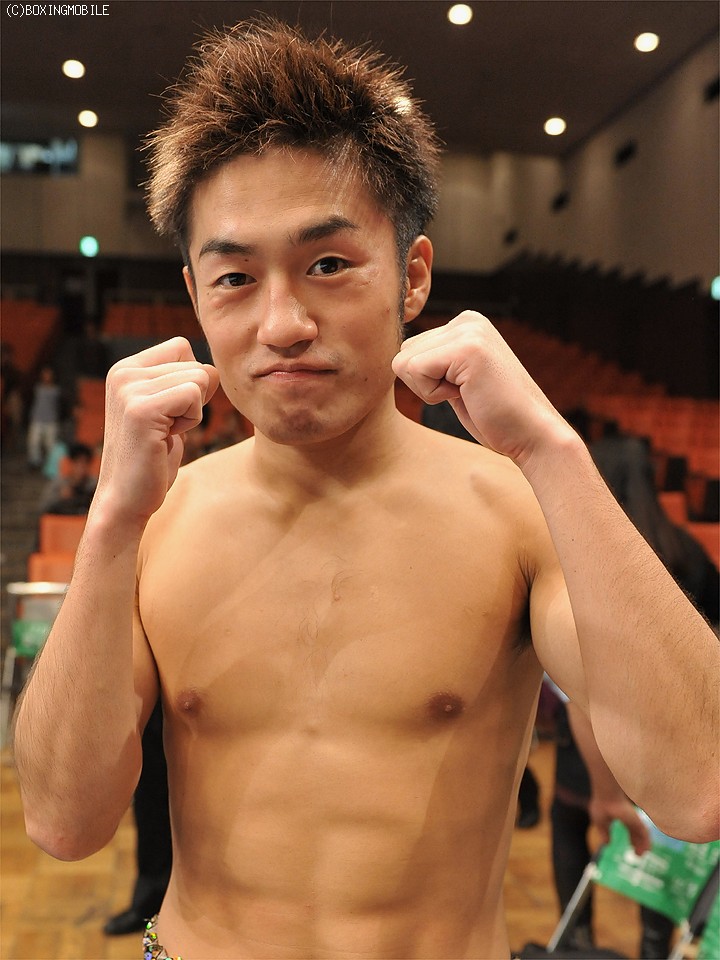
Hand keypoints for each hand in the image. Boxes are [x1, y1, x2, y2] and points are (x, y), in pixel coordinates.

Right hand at [92, 338, 219, 529]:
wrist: (126, 499)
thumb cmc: (153, 458)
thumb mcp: (167, 410)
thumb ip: (183, 383)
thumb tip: (213, 369)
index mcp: (126, 368)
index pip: (182, 347)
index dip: (191, 381)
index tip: (169, 412)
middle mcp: (123, 372)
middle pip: (196, 364)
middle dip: (194, 401)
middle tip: (166, 428)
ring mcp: (129, 388)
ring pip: (199, 379)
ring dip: (193, 413)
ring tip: (164, 433)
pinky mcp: (141, 408)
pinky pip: (193, 396)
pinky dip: (191, 421)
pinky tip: (166, 438)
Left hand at [392, 312, 566, 466]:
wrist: (532, 434)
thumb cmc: (495, 417)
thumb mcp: (458, 380)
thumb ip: (435, 364)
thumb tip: (398, 360)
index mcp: (465, 324)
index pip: (410, 350)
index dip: (427, 382)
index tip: (464, 390)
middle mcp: (466, 320)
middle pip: (403, 354)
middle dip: (425, 385)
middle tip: (466, 393)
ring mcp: (468, 330)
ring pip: (405, 362)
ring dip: (430, 390)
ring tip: (469, 393)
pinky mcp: (466, 348)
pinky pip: (415, 371)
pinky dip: (434, 394)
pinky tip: (467, 394)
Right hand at [589, 795, 651, 856]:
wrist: (607, 796)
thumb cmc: (602, 805)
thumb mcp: (600, 822)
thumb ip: (604, 833)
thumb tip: (607, 844)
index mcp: (623, 816)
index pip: (630, 829)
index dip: (632, 839)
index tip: (633, 847)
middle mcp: (631, 817)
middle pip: (637, 833)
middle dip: (637, 843)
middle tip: (638, 855)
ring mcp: (634, 819)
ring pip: (642, 834)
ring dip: (643, 845)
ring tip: (642, 855)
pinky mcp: (637, 820)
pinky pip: (645, 834)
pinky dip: (647, 842)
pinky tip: (647, 850)